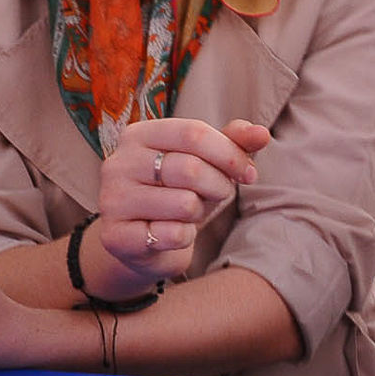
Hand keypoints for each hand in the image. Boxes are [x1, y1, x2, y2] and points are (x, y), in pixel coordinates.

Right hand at [95, 118, 267, 293]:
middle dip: (219, 185)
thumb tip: (262, 133)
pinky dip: (185, 236)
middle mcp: (118, 163)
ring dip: (199, 212)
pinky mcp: (116, 237)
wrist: (143, 243)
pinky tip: (173, 234)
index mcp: (138, 135)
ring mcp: (112, 200)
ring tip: (189, 213)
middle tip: (220, 194)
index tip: (249, 173)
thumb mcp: (207, 163)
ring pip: (184, 203)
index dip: (230, 154)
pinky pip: (172, 234)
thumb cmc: (178, 193)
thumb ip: (233, 143)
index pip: (193, 133)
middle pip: (191, 168)